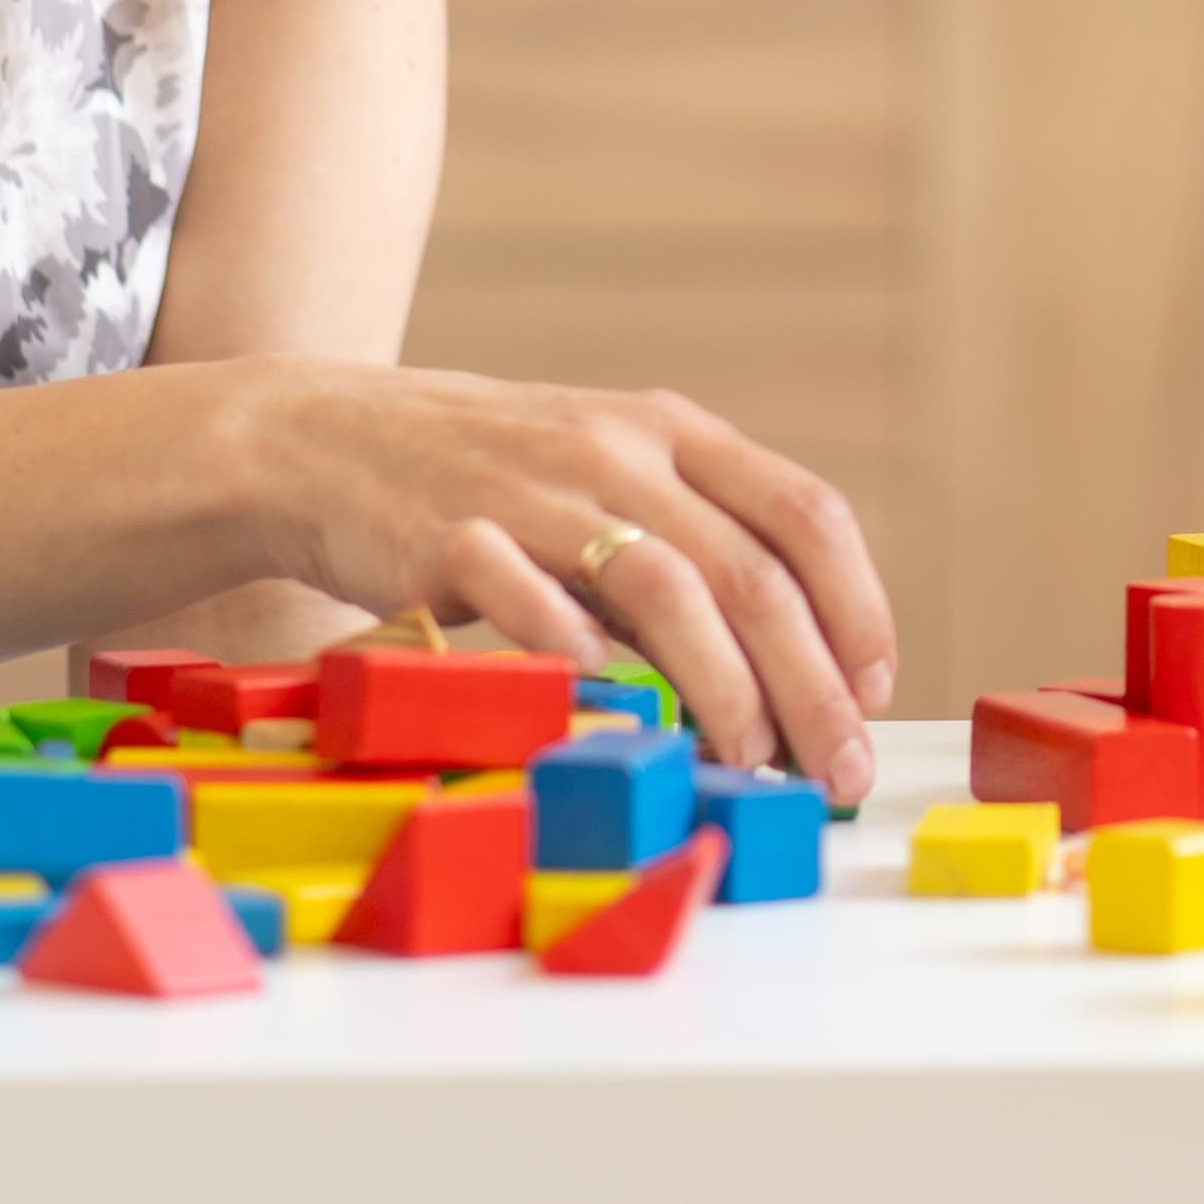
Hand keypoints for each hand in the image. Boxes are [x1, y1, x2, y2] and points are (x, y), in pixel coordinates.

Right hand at [271, 368, 896, 803]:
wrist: (330, 439)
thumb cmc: (492, 480)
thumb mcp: (608, 478)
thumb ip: (686, 544)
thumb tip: (789, 671)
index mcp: (673, 431)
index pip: (804, 512)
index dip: (856, 606)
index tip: (874, 690)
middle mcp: (619, 450)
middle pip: (750, 570)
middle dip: (813, 684)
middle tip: (841, 771)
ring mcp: (534, 488)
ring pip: (664, 588)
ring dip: (723, 689)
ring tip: (750, 763)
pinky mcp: (448, 534)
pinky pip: (529, 597)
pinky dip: (579, 653)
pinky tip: (612, 706)